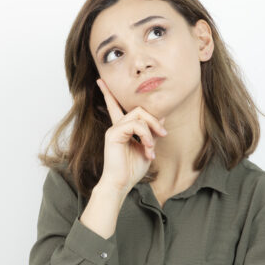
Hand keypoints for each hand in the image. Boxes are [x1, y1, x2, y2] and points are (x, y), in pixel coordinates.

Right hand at [95, 78, 168, 192]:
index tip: (100, 80)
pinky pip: (135, 125)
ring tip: (153, 147)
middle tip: (164, 134)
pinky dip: (146, 135)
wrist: (121, 184)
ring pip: (138, 115)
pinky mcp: (113, 134)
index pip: (115, 106)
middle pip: (138, 109)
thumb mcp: (147, 147)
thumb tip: (161, 116)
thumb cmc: (132, 169)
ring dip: (152, 129)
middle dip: (154, 119)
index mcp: (121, 129)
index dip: (108, 93)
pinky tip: (147, 148)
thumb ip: (152, 131)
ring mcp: (114, 129)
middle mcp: (116, 126)